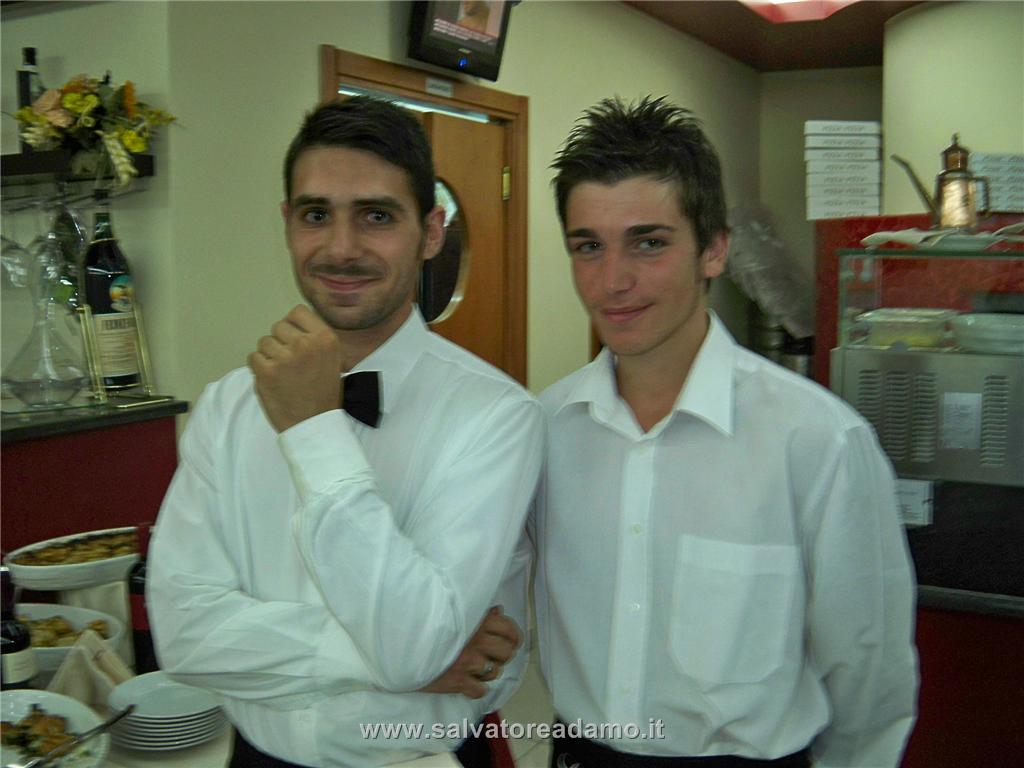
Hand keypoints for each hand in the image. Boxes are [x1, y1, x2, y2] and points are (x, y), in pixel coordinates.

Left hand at [248, 304, 342, 431]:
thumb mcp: (333, 359)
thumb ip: (315, 339)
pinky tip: (273, 380)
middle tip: (290, 363)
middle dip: (280, 342)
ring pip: (264, 342)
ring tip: (282, 373)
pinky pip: (253, 358)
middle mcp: (305, 343)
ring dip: (269, 356)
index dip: (293, 326)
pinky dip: (259, 369)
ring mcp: (285, 357)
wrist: (314, 424)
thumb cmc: (324, 393)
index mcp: (325, 338)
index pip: (297, 312)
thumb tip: (293, 324)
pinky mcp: (267, 372)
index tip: (295, 340)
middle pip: (278, 327)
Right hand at [420, 606, 521, 698]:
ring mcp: (468, 662)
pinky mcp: (458, 681)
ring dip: (489, 672)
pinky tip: (470, 683)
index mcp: (478, 621)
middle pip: (506, 653)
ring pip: (494, 672)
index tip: (511, 641)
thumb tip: (499, 611)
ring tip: (478, 669)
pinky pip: (480, 690)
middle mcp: (477, 640)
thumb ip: (480, 612)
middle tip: (494, 656)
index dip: (514, 637)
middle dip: (503, 656)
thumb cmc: (431, 624)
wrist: (405, 644)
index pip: (509, 629)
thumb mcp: (456, 612)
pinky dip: (477, 689)